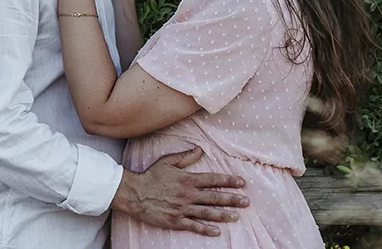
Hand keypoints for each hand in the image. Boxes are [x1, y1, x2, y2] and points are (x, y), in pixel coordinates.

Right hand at [111, 147, 248, 236]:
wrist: (134, 193)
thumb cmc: (151, 176)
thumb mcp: (168, 162)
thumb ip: (185, 157)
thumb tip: (200, 150)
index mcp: (188, 179)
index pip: (213, 179)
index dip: (228, 180)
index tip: (242, 182)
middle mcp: (188, 194)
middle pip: (214, 197)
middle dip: (232, 199)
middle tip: (246, 201)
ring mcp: (182, 209)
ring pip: (207, 212)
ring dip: (223, 214)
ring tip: (236, 216)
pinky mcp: (175, 221)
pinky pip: (193, 226)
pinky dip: (205, 229)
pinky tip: (216, 231)